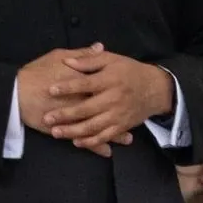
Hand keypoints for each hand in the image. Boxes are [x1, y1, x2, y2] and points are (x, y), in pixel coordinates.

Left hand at [22, 44, 172, 157]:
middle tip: (47, 118)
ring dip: (74, 131)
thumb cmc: (129, 71)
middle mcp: (113, 98)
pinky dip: (91, 141)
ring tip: (56, 132)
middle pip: (87, 108)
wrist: (155, 89)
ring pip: (94, 126)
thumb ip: (89, 60)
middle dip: (65, 114)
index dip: (68, 87)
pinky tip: (76, 142)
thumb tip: (68, 61)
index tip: (50, 89)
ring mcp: (118, 114)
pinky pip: (105, 136)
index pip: (85, 84)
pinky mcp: (122, 126)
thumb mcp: (111, 59)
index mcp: (109, 80)